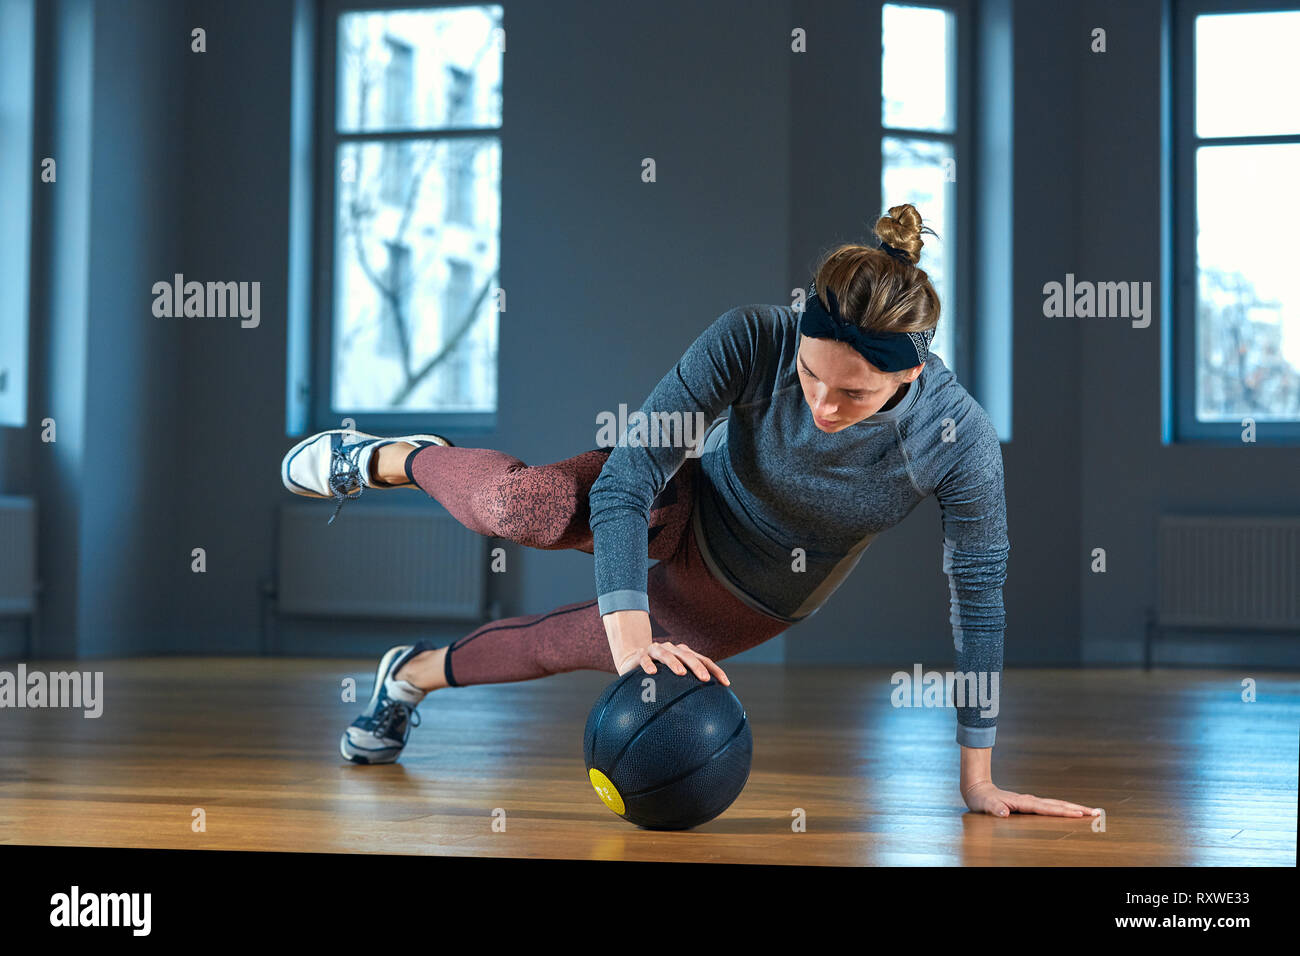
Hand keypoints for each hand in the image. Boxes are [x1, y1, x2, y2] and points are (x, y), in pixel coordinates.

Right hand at [614, 641, 730, 685]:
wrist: (632, 660)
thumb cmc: (658, 675)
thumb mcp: (673, 680)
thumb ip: (688, 690)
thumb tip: (706, 713)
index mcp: (684, 654)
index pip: (703, 660)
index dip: (715, 670)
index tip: (726, 684)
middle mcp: (672, 649)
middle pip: (687, 655)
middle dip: (697, 666)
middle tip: (704, 679)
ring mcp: (656, 650)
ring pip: (666, 654)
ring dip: (674, 662)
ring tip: (681, 673)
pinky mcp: (640, 655)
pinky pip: (644, 659)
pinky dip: (648, 664)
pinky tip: (653, 672)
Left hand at [962, 780, 1100, 817]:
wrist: (978, 789)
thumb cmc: (981, 800)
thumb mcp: (984, 805)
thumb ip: (993, 808)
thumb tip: (1003, 812)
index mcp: (1023, 802)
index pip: (1047, 808)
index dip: (1063, 812)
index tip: (1079, 814)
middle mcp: (1030, 800)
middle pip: (1058, 804)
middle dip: (1077, 808)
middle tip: (1096, 812)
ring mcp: (1031, 802)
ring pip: (1056, 805)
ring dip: (1073, 808)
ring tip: (1090, 812)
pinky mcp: (1030, 804)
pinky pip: (1050, 807)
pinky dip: (1063, 809)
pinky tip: (1070, 813)